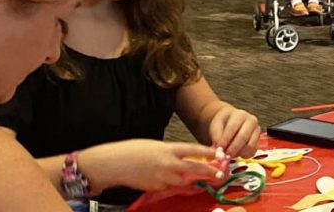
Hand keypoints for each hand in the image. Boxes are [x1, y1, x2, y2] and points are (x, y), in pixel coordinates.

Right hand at [79, 140, 223, 192]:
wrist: (113, 164)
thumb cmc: (131, 151)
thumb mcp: (154, 145)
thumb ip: (170, 152)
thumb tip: (183, 156)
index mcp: (167, 149)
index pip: (194, 150)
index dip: (209, 153)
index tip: (219, 154)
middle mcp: (168, 163)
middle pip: (194, 169)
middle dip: (209, 172)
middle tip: (219, 174)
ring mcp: (162, 177)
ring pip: (185, 182)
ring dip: (194, 182)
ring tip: (203, 182)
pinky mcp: (156, 187)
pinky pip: (171, 188)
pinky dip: (177, 186)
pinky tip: (181, 185)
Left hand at [207, 106, 260, 157]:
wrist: (230, 120)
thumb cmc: (223, 122)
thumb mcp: (216, 126)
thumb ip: (217, 137)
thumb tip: (219, 151)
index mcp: (240, 115)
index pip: (232, 128)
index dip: (225, 140)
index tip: (219, 149)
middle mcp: (251, 121)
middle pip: (243, 137)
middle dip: (232, 149)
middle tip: (224, 155)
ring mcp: (257, 131)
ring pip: (250, 146)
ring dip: (238, 153)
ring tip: (229, 154)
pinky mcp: (258, 140)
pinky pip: (253, 151)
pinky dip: (244, 155)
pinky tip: (236, 154)